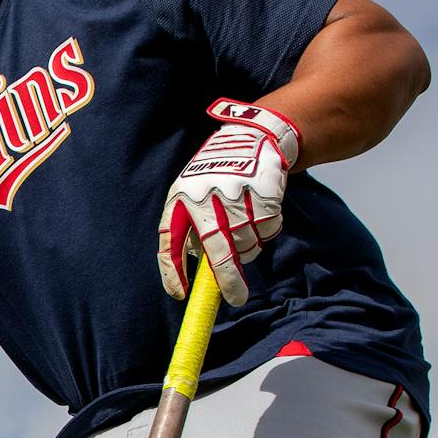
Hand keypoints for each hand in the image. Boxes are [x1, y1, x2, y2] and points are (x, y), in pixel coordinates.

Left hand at [158, 99, 300, 305]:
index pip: (170, 241)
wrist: (251, 140)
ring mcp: (235, 196)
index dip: (172, 271)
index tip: (180, 294)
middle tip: (235, 298)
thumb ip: (191, 229)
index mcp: (180, 199)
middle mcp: (205, 197)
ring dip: (249, 247)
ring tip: (245, 225)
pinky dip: (266, 231)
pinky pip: (267, 231)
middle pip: (217, 248)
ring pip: (247, 243)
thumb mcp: (191, 195)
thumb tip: (201, 272)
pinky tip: (259, 212)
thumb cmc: (214, 178)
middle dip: (227, 278)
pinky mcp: (262, 194)